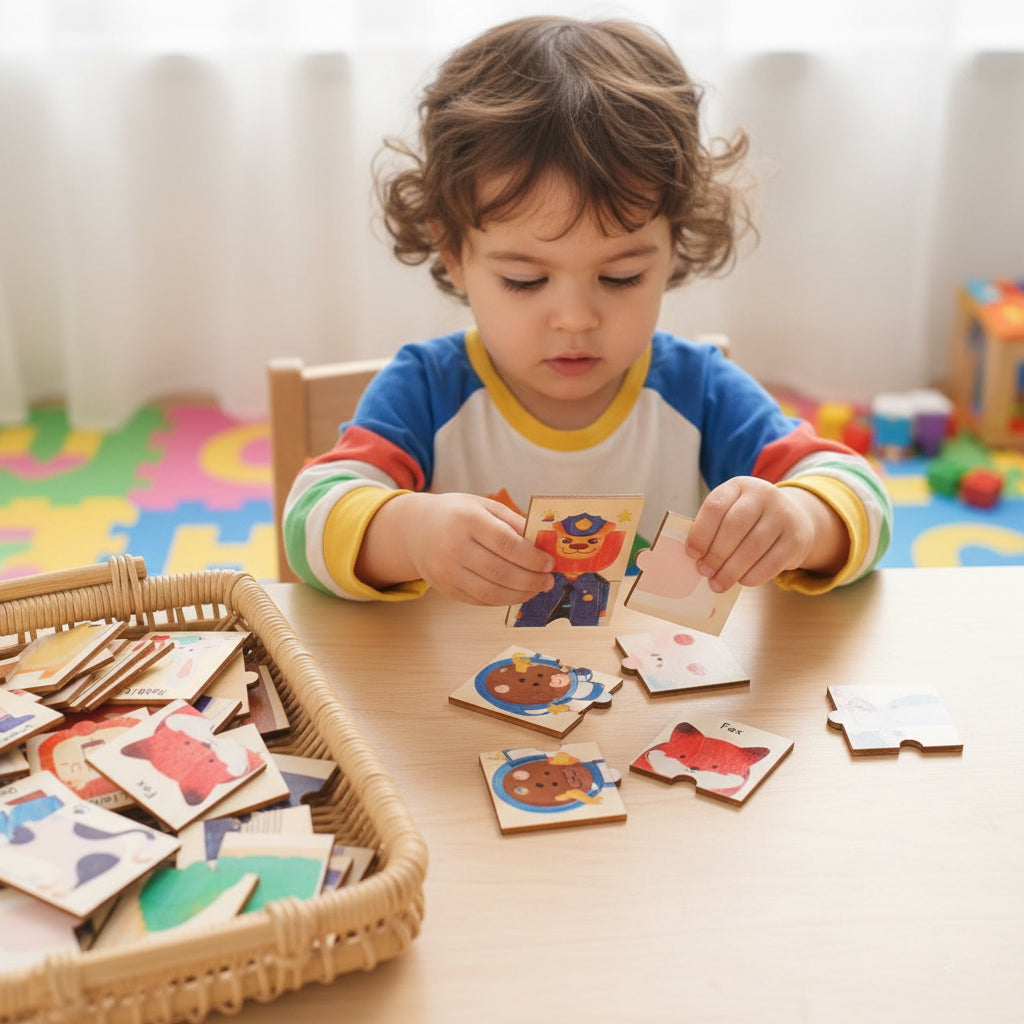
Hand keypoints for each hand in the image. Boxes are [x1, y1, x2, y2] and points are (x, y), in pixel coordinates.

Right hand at [358, 492, 554, 604]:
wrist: (416, 529)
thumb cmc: (457, 514)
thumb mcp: (485, 506)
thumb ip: (514, 523)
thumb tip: (544, 545)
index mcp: (467, 519)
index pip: (506, 544)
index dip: (532, 558)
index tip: (549, 563)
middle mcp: (453, 546)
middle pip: (500, 572)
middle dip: (531, 580)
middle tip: (548, 581)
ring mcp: (446, 571)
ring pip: (490, 592)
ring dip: (519, 595)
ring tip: (536, 590)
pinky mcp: (445, 588)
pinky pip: (479, 600)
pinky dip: (502, 600)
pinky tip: (516, 593)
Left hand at [686, 477, 848, 591]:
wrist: (795, 518)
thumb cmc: (750, 520)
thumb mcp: (732, 511)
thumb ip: (714, 528)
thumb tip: (696, 558)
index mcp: (739, 486)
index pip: (715, 506)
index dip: (700, 532)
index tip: (692, 553)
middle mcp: (764, 495)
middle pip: (734, 527)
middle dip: (715, 554)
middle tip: (704, 572)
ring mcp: (783, 515)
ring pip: (752, 547)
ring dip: (731, 570)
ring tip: (718, 583)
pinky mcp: (797, 539)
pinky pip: (772, 562)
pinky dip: (753, 576)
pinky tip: (742, 581)